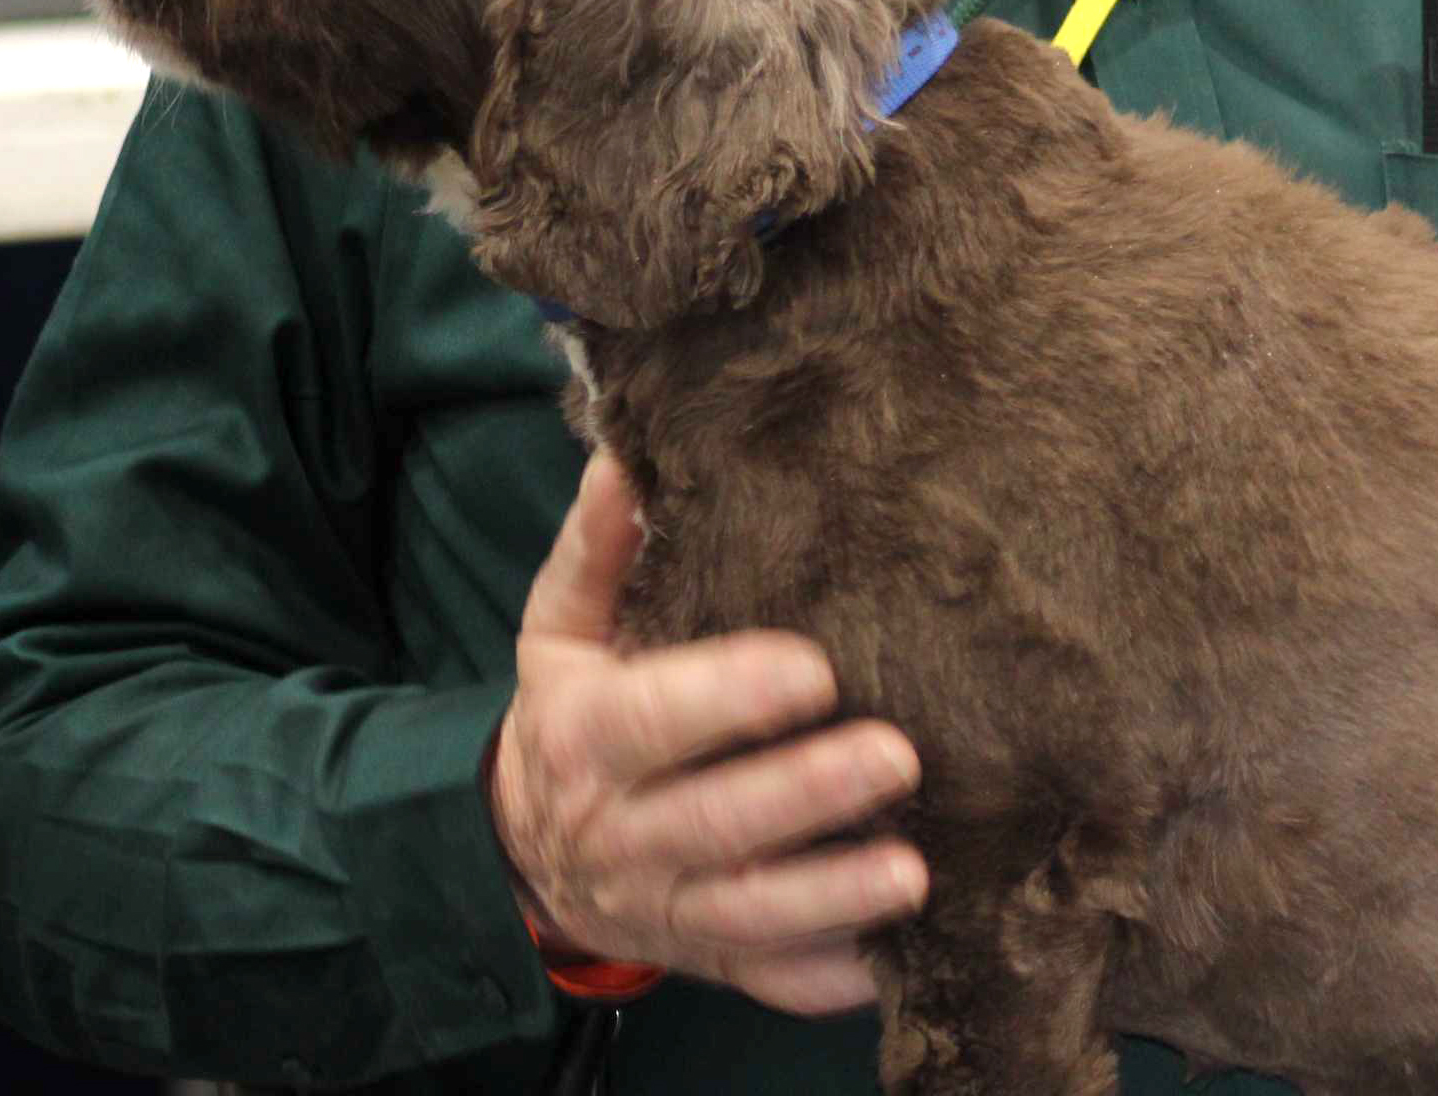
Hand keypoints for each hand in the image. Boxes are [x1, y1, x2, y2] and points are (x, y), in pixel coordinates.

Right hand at [491, 452, 928, 1014]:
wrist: (522, 854)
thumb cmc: (568, 714)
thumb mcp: (559, 628)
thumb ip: (599, 549)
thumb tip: (627, 454)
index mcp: (585, 739)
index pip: (652, 718)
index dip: (727, 695)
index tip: (811, 668)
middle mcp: (622, 834)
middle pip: (715, 822)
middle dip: (805, 794)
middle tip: (897, 756)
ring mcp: (668, 909)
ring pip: (751, 914)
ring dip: (833, 896)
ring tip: (915, 872)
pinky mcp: (709, 959)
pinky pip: (770, 981)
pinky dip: (830, 978)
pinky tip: (899, 957)